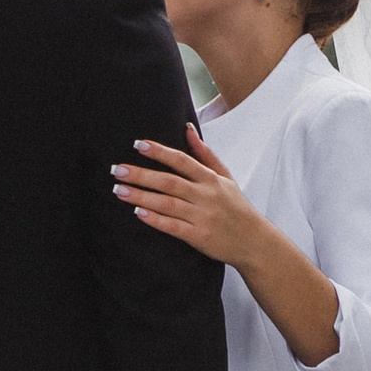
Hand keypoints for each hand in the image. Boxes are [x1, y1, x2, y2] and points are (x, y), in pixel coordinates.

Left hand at [115, 127, 342, 369]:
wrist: (254, 242)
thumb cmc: (236, 207)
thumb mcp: (225, 177)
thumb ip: (205, 154)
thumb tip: (187, 128)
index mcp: (210, 179)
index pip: (182, 161)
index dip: (160, 152)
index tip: (138, 144)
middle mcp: (205, 196)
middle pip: (169, 182)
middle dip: (141, 174)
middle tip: (117, 169)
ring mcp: (202, 217)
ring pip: (167, 204)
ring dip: (141, 196)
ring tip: (119, 191)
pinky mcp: (198, 237)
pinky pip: (173, 227)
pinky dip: (155, 219)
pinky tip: (138, 213)